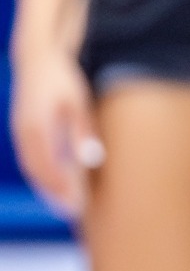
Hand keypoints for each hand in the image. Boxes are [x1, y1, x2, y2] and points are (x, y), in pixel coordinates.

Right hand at [8, 52, 101, 217]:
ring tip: (65, 203)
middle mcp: (23, 133)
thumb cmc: (62, 79)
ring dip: (46, 186)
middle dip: (54, 194)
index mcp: (36, 128)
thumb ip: (81, 132)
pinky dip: (41, 172)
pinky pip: (29, 157)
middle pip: (37, 172)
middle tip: (73, 212)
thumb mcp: (76, 103)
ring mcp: (19, 131)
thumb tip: (89, 160)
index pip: (47, 168)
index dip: (61, 189)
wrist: (37, 58)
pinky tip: (55, 181)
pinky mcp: (21, 129)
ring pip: (30, 167)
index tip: (76, 204)